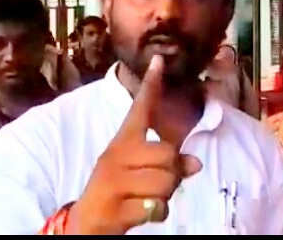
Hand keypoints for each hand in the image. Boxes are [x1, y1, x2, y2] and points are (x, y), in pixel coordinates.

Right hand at [67, 55, 202, 234]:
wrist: (86, 223)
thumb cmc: (119, 191)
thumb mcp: (141, 174)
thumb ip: (168, 165)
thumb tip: (195, 163)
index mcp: (123, 142)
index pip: (140, 110)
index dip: (151, 86)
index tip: (160, 60)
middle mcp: (116, 155)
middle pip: (167, 154)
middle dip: (172, 174)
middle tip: (156, 184)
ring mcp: (114, 181)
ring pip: (166, 181)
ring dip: (164, 195)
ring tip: (146, 197)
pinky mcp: (115, 206)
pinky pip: (156, 207)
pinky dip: (156, 213)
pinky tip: (140, 211)